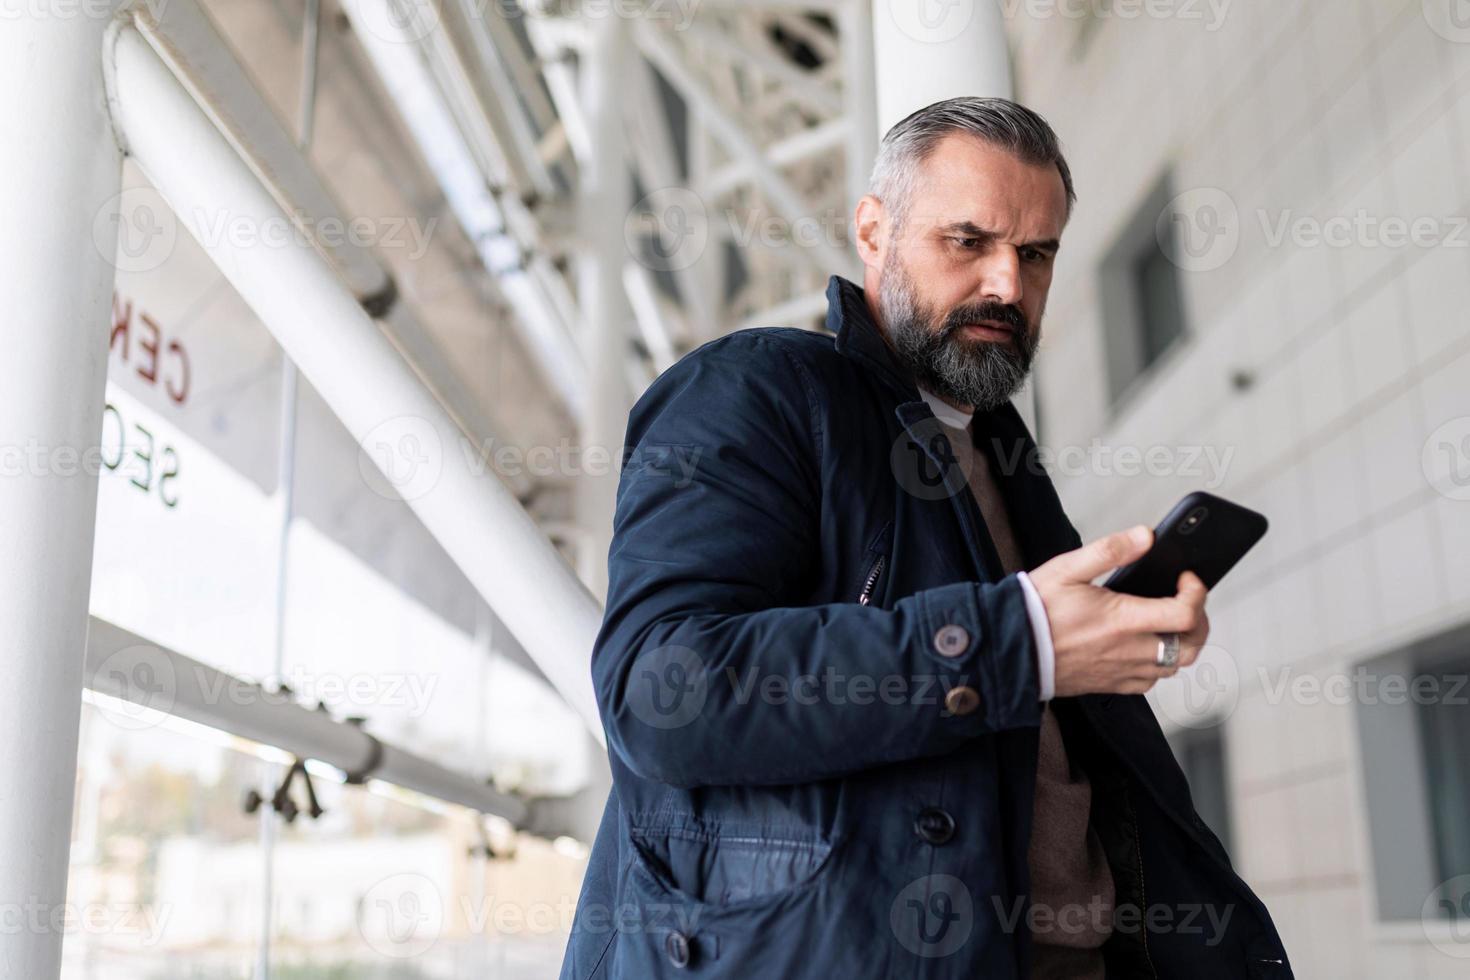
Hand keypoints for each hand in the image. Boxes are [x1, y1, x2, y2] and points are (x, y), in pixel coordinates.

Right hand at [1027, 525, 1209, 697]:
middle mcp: (1129, 650)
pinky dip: (1158, 664)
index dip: (1197, 593)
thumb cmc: (1035, 610)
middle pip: (1191, 645)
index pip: (1185, 613)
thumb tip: (1146, 536)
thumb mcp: (1068, 568)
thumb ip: (1110, 550)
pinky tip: (1144, 646)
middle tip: (1187, 601)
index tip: (1187, 578)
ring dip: (1181, 643)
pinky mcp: (1111, 685)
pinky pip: (1151, 681)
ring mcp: (1122, 671)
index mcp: (1123, 619)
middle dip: (1199, 622)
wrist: (1009, 650)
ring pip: (1175, 665)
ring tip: (1170, 622)